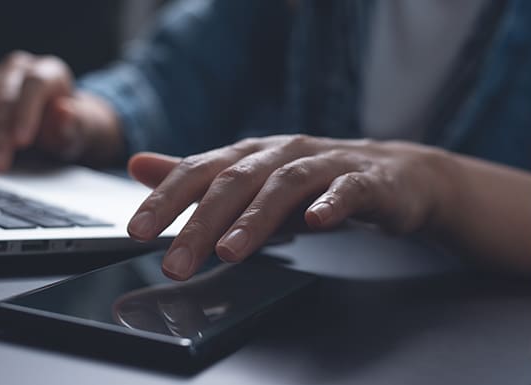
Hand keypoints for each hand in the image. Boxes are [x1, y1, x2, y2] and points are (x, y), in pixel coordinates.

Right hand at [0, 51, 123, 170]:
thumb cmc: (65, 128)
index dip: (26, 110)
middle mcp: (15, 70)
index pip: (35, 83)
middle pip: (3, 91)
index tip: (22, 140)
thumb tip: (66, 112)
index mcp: (48, 73)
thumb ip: (75, 124)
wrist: (53, 130)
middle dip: (0, 129)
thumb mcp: (79, 132)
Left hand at [126, 135, 457, 279]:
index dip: (167, 199)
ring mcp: (326, 164)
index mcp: (251, 155)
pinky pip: (349, 189)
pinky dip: (332, 203)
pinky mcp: (367, 180)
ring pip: (285, 184)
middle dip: (201, 222)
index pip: (200, 171)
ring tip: (231, 250)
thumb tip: (138, 164)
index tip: (138, 230)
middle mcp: (282, 153)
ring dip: (256, 217)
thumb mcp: (250, 181)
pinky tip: (318, 221)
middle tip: (176, 261)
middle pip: (237, 181)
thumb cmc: (314, 182)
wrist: (392, 175)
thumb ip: (196, 177)